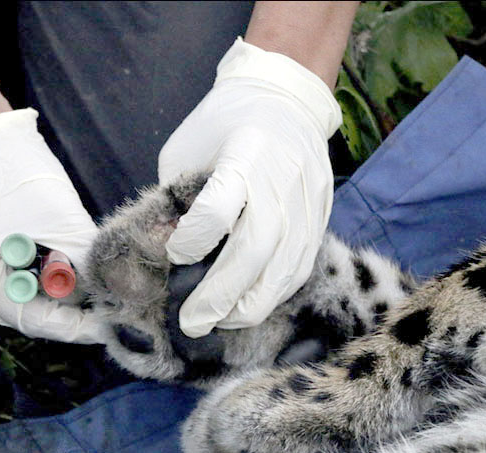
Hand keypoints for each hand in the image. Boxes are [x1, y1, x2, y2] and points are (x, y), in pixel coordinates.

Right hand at [0, 108, 102, 342]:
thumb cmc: (19, 177)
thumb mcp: (60, 224)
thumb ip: (82, 263)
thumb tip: (110, 291)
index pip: (32, 320)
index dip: (73, 327)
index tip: (108, 328)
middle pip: (34, 313)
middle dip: (72, 308)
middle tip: (111, 307)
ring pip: (36, 297)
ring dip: (67, 289)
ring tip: (101, 288)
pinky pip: (33, 279)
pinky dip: (57, 275)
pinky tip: (81, 270)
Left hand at [158, 38, 341, 337]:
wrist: (286, 96)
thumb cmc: (223, 123)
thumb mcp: (186, 150)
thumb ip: (175, 198)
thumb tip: (163, 251)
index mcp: (242, 151)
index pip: (219, 208)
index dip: (194, 240)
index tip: (176, 255)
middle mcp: (280, 177)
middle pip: (256, 249)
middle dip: (220, 295)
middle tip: (193, 323)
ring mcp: (307, 198)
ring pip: (285, 267)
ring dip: (251, 304)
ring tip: (222, 322)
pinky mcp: (322, 213)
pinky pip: (302, 266)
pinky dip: (276, 293)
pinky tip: (252, 305)